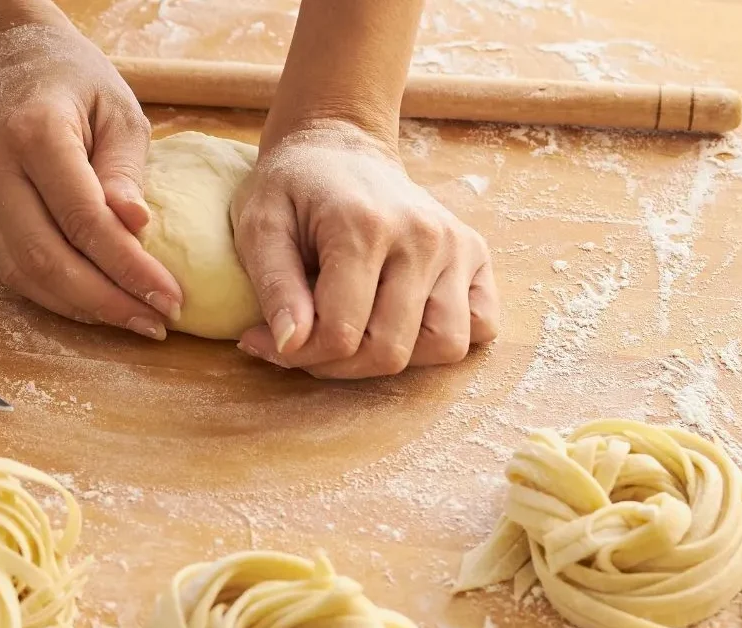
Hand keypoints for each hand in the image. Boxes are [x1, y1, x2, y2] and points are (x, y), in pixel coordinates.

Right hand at [0, 23, 179, 339]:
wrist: (10, 59)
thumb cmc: (74, 78)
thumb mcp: (118, 108)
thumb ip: (125, 169)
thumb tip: (136, 227)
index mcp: (36, 134)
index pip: (83, 219)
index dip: (128, 266)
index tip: (170, 296)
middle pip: (48, 258)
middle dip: (107, 300)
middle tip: (156, 321)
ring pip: (26, 273)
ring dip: (82, 307)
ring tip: (134, 319)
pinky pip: (16, 270)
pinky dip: (58, 296)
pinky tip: (98, 305)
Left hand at [230, 120, 500, 377]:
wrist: (338, 148)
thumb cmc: (293, 189)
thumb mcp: (259, 227)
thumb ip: (273, 287)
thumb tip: (290, 344)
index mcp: (363, 226)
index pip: (342, 333)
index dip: (299, 354)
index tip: (266, 341)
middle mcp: (422, 236)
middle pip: (391, 350)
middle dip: (339, 364)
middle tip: (306, 342)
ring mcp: (456, 245)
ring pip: (444, 346)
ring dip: (394, 356)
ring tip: (355, 333)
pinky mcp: (476, 253)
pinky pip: (481, 324)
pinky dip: (443, 337)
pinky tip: (401, 320)